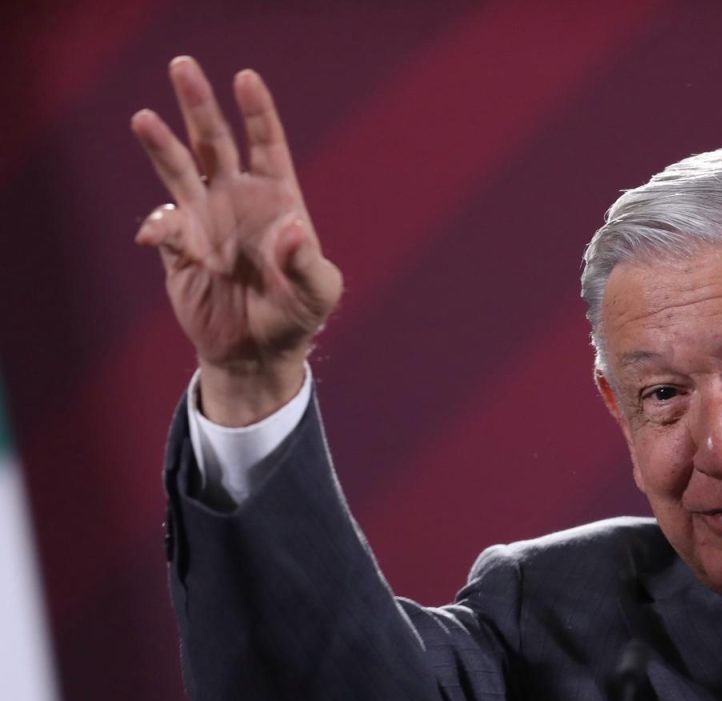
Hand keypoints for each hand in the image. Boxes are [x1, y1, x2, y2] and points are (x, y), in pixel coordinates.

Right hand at [131, 56, 341, 425]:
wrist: (258, 354)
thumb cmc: (297, 315)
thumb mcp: (318, 292)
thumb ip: (307, 263)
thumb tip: (292, 231)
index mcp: (277, 199)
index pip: (266, 145)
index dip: (257, 112)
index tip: (245, 79)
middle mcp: (236, 200)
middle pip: (214, 142)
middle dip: (200, 105)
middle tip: (183, 66)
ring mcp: (204, 221)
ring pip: (179, 171)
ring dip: (162, 146)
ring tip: (144, 118)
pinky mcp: (179, 250)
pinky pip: (162, 229)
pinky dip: (157, 227)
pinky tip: (156, 236)